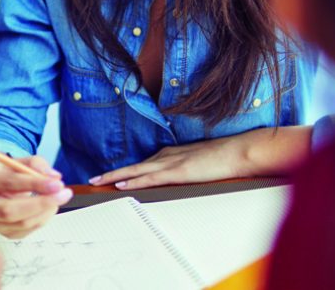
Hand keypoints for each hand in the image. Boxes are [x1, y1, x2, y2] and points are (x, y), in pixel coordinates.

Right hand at [0, 155, 70, 238]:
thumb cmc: (2, 172)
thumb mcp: (15, 161)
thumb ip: (35, 164)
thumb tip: (54, 178)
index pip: (7, 183)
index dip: (34, 184)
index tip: (57, 183)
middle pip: (9, 210)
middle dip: (41, 203)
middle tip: (64, 194)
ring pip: (19, 224)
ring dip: (45, 211)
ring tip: (58, 198)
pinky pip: (24, 231)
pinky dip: (41, 219)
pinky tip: (48, 207)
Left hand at [89, 126, 311, 189]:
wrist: (241, 151)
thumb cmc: (227, 158)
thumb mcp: (203, 163)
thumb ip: (190, 169)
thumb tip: (184, 176)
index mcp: (174, 154)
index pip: (144, 164)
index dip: (127, 170)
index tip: (111, 176)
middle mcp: (168, 156)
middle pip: (134, 166)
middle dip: (113, 173)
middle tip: (93, 178)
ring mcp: (172, 163)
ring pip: (136, 170)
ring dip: (115, 176)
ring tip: (97, 181)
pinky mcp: (178, 171)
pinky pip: (150, 177)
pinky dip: (133, 181)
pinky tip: (120, 185)